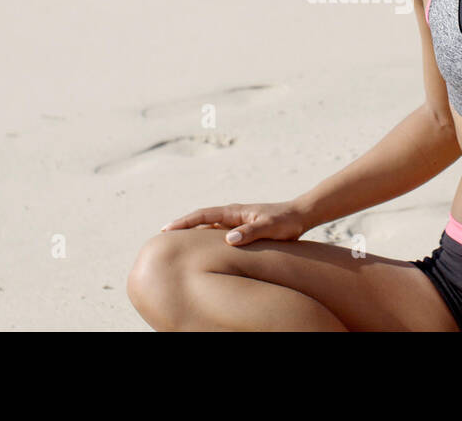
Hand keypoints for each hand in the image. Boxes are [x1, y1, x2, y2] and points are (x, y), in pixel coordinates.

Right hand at [159, 202, 309, 246]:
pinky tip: (201, 249)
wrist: (299, 216)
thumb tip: (228, 239)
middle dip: (182, 226)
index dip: (184, 222)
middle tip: (162, 235)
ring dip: (192, 232)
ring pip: (207, 226)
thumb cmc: (285, 222)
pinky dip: (205, 238)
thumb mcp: (268, 228)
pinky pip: (217, 233)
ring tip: (176, 243)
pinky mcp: (241, 228)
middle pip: (200, 220)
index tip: (166, 228)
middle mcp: (231, 215)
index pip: (202, 215)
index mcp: (234, 212)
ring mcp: (235, 221)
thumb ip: (250, 232)